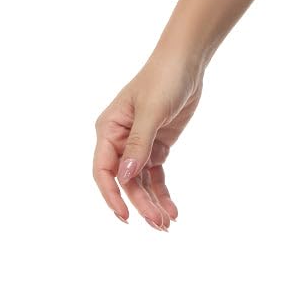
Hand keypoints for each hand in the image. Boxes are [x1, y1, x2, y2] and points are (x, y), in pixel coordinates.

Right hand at [93, 50, 203, 229]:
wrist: (186, 63)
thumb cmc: (163, 79)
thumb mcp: (151, 111)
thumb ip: (139, 145)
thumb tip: (126, 176)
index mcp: (109, 129)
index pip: (103, 170)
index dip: (112, 195)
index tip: (126, 216)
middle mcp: (119, 140)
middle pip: (126, 181)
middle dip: (141, 204)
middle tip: (158, 225)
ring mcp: (138, 145)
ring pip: (141, 183)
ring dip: (152, 204)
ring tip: (167, 225)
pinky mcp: (156, 147)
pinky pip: (156, 177)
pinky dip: (162, 194)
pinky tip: (172, 211)